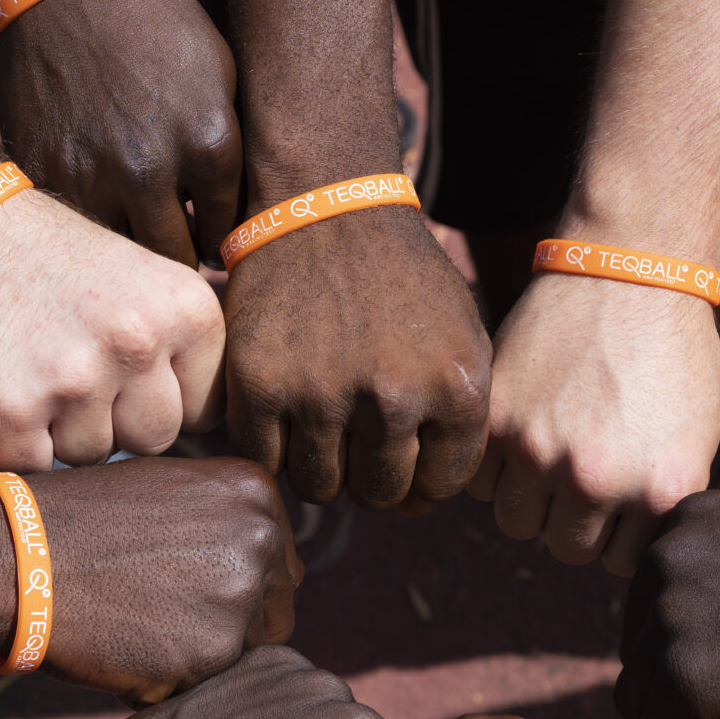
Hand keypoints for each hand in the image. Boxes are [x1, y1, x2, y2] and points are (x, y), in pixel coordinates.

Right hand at [0, 0, 241, 268]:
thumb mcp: (223, 80)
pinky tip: (94, 192)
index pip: (226, 237)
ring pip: (119, 253)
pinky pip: (72, 224)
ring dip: (129, 241)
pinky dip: (84, 219)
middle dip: (179, 255)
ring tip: (134, 219)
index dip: (219, 241)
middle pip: (175, 260)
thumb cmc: (161, 26)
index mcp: (210, 144)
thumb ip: (230, 156)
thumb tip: (237, 227)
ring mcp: (90, 172)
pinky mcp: (41, 169)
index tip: (209, 238)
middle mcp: (151, 168)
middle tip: (175, 242)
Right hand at [0, 189, 224, 469]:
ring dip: (60, 428)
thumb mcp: (139, 278)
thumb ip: (180, 345)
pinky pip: (32, 466)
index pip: (204, 410)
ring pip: (93, 455)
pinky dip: (10, 439)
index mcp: (186, 309)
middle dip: (115, 417)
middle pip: (153, 439)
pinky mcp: (9, 411)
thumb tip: (223, 427)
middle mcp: (138, 343)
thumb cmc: (45, 255)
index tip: (120, 365)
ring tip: (29, 363)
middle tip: (68, 363)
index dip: (159, 396)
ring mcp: (73, 379)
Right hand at [12, 457, 300, 704]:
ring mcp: (239, 597)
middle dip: (232, 625)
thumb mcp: (166, 490)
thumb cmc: (79, 522)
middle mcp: (260, 539)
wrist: (15, 557)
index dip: (235, 584)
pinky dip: (174, 681)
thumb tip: (267, 560)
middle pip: (276, 610)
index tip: (185, 586)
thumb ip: (225, 519)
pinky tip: (128, 652)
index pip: (279, 563)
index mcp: (254, 493)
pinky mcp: (211, 653)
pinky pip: (210, 683)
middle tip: (164, 619)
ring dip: (206, 655)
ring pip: (249, 652)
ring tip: (141, 632)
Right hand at [221, 203, 489, 507]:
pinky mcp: (260, 385)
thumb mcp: (459, 337)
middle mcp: (394, 396)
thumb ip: (455, 425)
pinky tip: (287, 410)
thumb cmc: (400, 279)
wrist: (325, 207)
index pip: (440, 485)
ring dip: (322, 465)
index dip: (421, 471)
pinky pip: (268, 461)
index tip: (405, 441)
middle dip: (372, 474)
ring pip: (321, 487)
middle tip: (358, 433)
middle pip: (379, 493)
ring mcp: (322, 393)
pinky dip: (275, 446)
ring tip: (324, 420)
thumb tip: (418, 511)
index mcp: (457, 386)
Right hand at [472, 273, 719, 574]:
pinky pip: (480, 479)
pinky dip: (494, 464)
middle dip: (573, 518)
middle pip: (566, 549)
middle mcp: (600, 483)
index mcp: (662, 493)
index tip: (620, 494)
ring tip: (549, 452)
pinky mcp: (498, 419)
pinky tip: (521, 427)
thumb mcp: (700, 439)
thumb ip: (669, 503)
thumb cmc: (676, 354)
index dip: (619, 528)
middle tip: (580, 471)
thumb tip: (649, 558)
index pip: (621, 562)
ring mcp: (542, 453)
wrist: (632, 270)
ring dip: (529, 496)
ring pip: (517, 522)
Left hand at [616, 488, 719, 718]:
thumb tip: (673, 553)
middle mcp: (667, 557)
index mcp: (689, 517)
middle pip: (637, 640)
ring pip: (636, 691)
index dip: (687, 630)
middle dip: (679, 672)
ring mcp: (671, 618)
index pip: (647, 589)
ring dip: (677, 712)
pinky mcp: (682, 680)